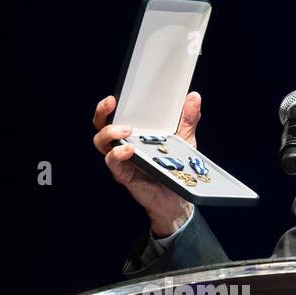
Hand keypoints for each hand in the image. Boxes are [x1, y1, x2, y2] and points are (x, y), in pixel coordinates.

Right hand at [93, 92, 197, 235]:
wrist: (178, 199)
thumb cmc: (176, 169)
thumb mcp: (184, 140)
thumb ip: (188, 120)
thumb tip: (194, 98)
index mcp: (135, 134)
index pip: (115, 116)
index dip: (110, 105)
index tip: (116, 95)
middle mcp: (124, 145)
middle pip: (101, 126)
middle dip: (102, 112)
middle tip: (113, 103)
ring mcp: (122, 160)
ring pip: (102, 143)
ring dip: (110, 133)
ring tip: (126, 130)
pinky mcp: (124, 175)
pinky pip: (113, 163)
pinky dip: (118, 154)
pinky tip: (129, 150)